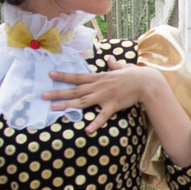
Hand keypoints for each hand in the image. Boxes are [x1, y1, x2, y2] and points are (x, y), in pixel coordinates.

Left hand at [48, 61, 167, 130]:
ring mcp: (105, 96)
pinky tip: (88, 129)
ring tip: (54, 108)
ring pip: (82, 101)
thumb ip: (114, 65)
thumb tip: (110, 59)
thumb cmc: (135, 74)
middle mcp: (98, 86)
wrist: (146, 82)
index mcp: (99, 77)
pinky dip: (95, 123)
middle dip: (58, 92)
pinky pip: (102, 116)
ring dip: (67, 104)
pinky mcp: (113, 105)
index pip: (78, 76)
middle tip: (43, 96)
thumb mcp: (123, 67)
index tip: (50, 75)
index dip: (63, 76)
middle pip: (75, 90)